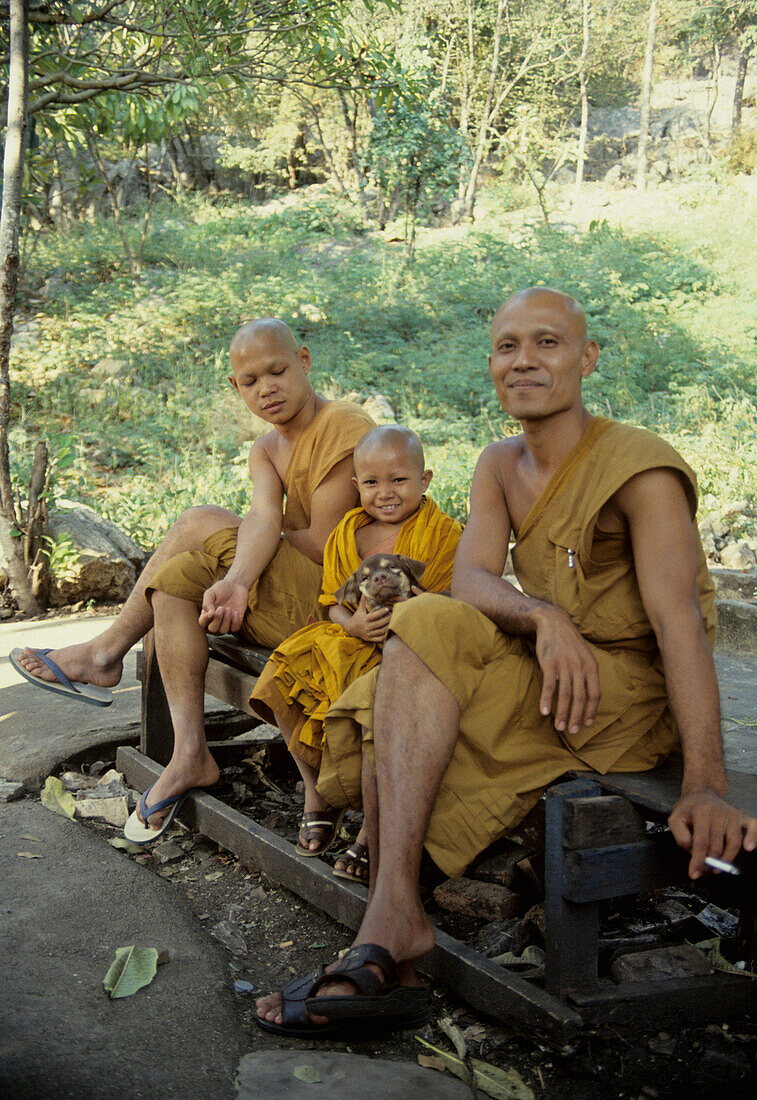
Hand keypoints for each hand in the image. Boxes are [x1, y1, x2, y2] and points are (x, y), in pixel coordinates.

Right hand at [198, 578, 249, 634]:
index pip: (202, 623)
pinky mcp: (236, 621)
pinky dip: (235, 621)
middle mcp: (215, 620)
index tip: (210, 613)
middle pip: (213, 629)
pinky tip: (236, 612)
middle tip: (222, 608)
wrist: (236, 585)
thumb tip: (209, 614)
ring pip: (224, 630)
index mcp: (207, 613)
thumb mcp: (211, 593)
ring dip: (226, 620)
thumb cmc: (221, 589)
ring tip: (229, 609)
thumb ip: (207, 603)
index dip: (205, 620)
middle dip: (217, 620)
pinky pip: (234, 628)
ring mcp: (226, 622)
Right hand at [344, 594, 391, 643]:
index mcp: (365, 619)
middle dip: (388, 619)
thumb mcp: (360, 609)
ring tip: (393, 621)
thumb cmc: (357, 617)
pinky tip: (389, 630)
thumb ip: (363, 601)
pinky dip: (385, 635)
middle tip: (394, 614)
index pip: (375, 615)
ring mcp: (369, 634)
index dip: (382, 612)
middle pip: (380, 623)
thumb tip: (364, 591)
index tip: (388, 608)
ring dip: (388, 626)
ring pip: (381, 631)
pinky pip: (379, 638)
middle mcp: (367, 627)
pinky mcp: (370, 639)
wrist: (350, 629)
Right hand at [533, 605, 600, 734]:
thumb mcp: (584, 655)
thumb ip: (587, 674)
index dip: (591, 711)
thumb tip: (588, 697)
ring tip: (559, 727)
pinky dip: (547, 700)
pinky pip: (549, 686)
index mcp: (592, 666)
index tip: (586, 724)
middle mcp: (580, 666)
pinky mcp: (549, 663)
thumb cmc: (569, 643)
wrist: (553, 622)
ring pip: (565, 695)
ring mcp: (564, 664)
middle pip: (580, 698)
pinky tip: (544, 712)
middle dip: (576, 717)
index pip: (595, 694)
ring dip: (562, 713)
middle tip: (572, 731)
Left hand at [668, 788, 756, 878]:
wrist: (702, 792)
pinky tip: (749, 848)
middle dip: (709, 862)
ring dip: (725, 859)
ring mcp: (732, 814)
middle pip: (717, 845)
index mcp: (701, 812)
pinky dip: (753, 837)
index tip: (694, 873)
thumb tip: (692, 850)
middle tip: (703, 871)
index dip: (697, 860)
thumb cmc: (689, 808)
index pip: (701, 842)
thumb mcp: (675, 818)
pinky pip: (752, 827)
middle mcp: (719, 812)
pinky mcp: (741, 816)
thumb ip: (680, 835)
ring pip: (733, 843)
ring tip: (716, 868)